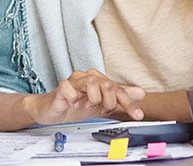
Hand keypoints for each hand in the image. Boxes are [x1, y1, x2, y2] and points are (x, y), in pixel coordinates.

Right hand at [25, 69, 144, 124]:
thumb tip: (140, 93)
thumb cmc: (75, 105)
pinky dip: (75, 99)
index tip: (137, 115)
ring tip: (89, 106)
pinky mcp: (61, 88)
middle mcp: (86, 77)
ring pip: (91, 82)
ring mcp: (73, 81)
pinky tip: (74, 105)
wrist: (52, 110)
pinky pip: (70, 88)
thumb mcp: (102, 105)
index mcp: (97, 80)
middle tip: (103, 109)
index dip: (128, 102)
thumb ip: (120, 98)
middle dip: (110, 101)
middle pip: (107, 83)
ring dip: (94, 99)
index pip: (117, 88)